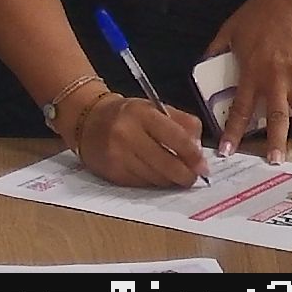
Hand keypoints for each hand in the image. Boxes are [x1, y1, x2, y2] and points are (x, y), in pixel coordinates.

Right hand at [75, 94, 210, 187]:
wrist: (88, 120)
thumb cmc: (129, 114)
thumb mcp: (157, 108)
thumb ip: (182, 124)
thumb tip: (198, 150)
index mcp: (143, 114)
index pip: (175, 137)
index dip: (192, 155)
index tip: (203, 166)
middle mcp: (127, 135)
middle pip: (165, 162)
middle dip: (184, 174)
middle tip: (195, 178)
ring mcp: (117, 156)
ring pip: (154, 177)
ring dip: (170, 180)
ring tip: (179, 177)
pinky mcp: (111, 173)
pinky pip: (140, 183)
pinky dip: (154, 183)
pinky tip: (160, 178)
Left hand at [205, 0, 291, 159]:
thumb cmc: (262, 11)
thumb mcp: (230, 30)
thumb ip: (216, 50)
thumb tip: (204, 63)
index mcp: (252, 71)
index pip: (240, 109)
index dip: (233, 133)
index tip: (228, 150)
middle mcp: (276, 78)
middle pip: (276, 119)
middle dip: (275, 143)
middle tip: (274, 159)